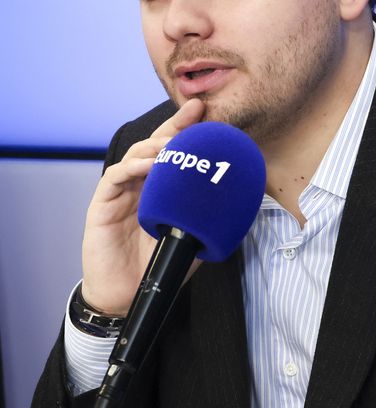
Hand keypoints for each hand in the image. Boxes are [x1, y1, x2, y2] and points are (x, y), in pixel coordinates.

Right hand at [81, 99, 204, 314]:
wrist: (128, 296)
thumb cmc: (159, 265)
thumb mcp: (193, 239)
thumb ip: (210, 219)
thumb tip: (241, 204)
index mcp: (160, 188)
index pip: (173, 152)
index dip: (186, 130)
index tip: (206, 111)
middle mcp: (140, 184)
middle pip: (154, 144)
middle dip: (175, 126)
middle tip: (195, 112)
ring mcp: (120, 192)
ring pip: (136, 155)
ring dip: (156, 145)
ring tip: (176, 143)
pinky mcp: (102, 204)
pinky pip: (116, 177)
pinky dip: (133, 167)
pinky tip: (150, 164)